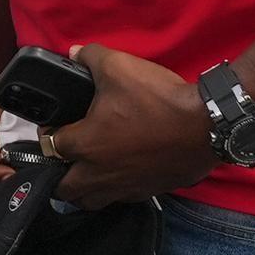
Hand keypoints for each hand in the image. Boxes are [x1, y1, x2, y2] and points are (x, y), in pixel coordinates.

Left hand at [44, 44, 215, 208]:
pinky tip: (118, 174)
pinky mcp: (148, 192)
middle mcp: (101, 173)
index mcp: (87, 144)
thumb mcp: (119, 66)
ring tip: (85, 172)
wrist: (207, 126)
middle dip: (57, 174)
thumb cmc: (158, 99)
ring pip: (91, 201)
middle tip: (64, 157)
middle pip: (65, 188)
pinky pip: (119, 199)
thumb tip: (74, 52)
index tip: (54, 125)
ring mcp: (125, 186)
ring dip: (82, 190)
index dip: (48, 134)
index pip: (51, 147)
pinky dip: (111, 191)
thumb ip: (90, 57)